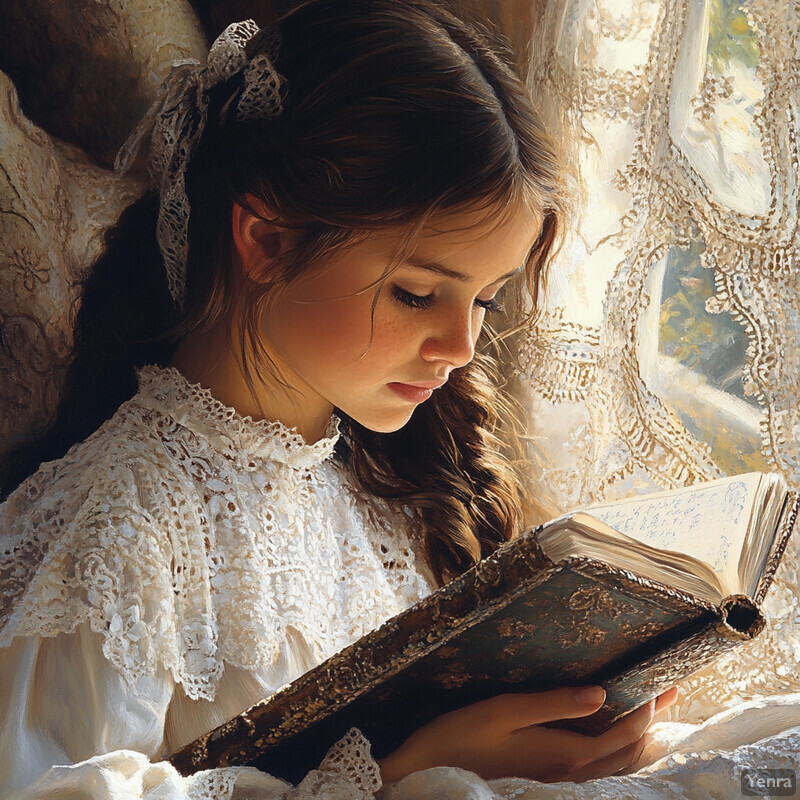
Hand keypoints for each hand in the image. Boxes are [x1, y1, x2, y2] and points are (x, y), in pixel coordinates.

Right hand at [378, 686, 677, 784]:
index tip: (661, 680)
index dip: (647, 707)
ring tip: (654, 713)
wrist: (429, 772)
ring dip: (639, 739)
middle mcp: (569, 773)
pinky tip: (613, 739)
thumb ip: (553, 702)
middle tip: (670, 691)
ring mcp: (558, 782)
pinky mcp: (545, 782)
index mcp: (564, 753)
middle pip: (627, 751)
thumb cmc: (462, 735)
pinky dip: (618, 754)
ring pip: (616, 766)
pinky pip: (598, 772)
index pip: (624, 732)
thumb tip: (601, 693)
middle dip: (652, 721)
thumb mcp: (504, 710)